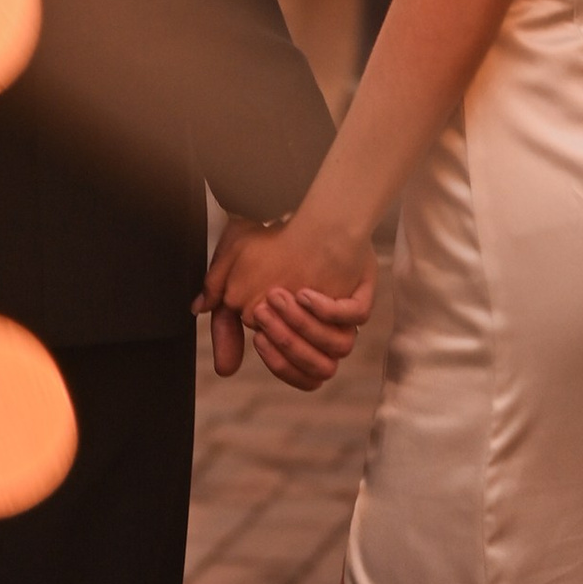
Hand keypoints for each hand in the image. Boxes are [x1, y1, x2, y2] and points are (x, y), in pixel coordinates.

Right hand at [201, 215, 374, 387]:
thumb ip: (224, 324)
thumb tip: (224, 368)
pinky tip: (306, 293)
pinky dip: (331, 310)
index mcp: (298, 336)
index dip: (277, 360)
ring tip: (281, 297)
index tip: (259, 336)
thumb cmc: (264, 248)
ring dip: (307, 328)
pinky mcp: (359, 293)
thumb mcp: (233, 286)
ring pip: (340, 346)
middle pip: (319, 367)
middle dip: (289, 343)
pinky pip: (357, 315)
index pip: (296, 373)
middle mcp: (324, 331)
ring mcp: (343, 314)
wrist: (293, 210)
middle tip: (265, 312)